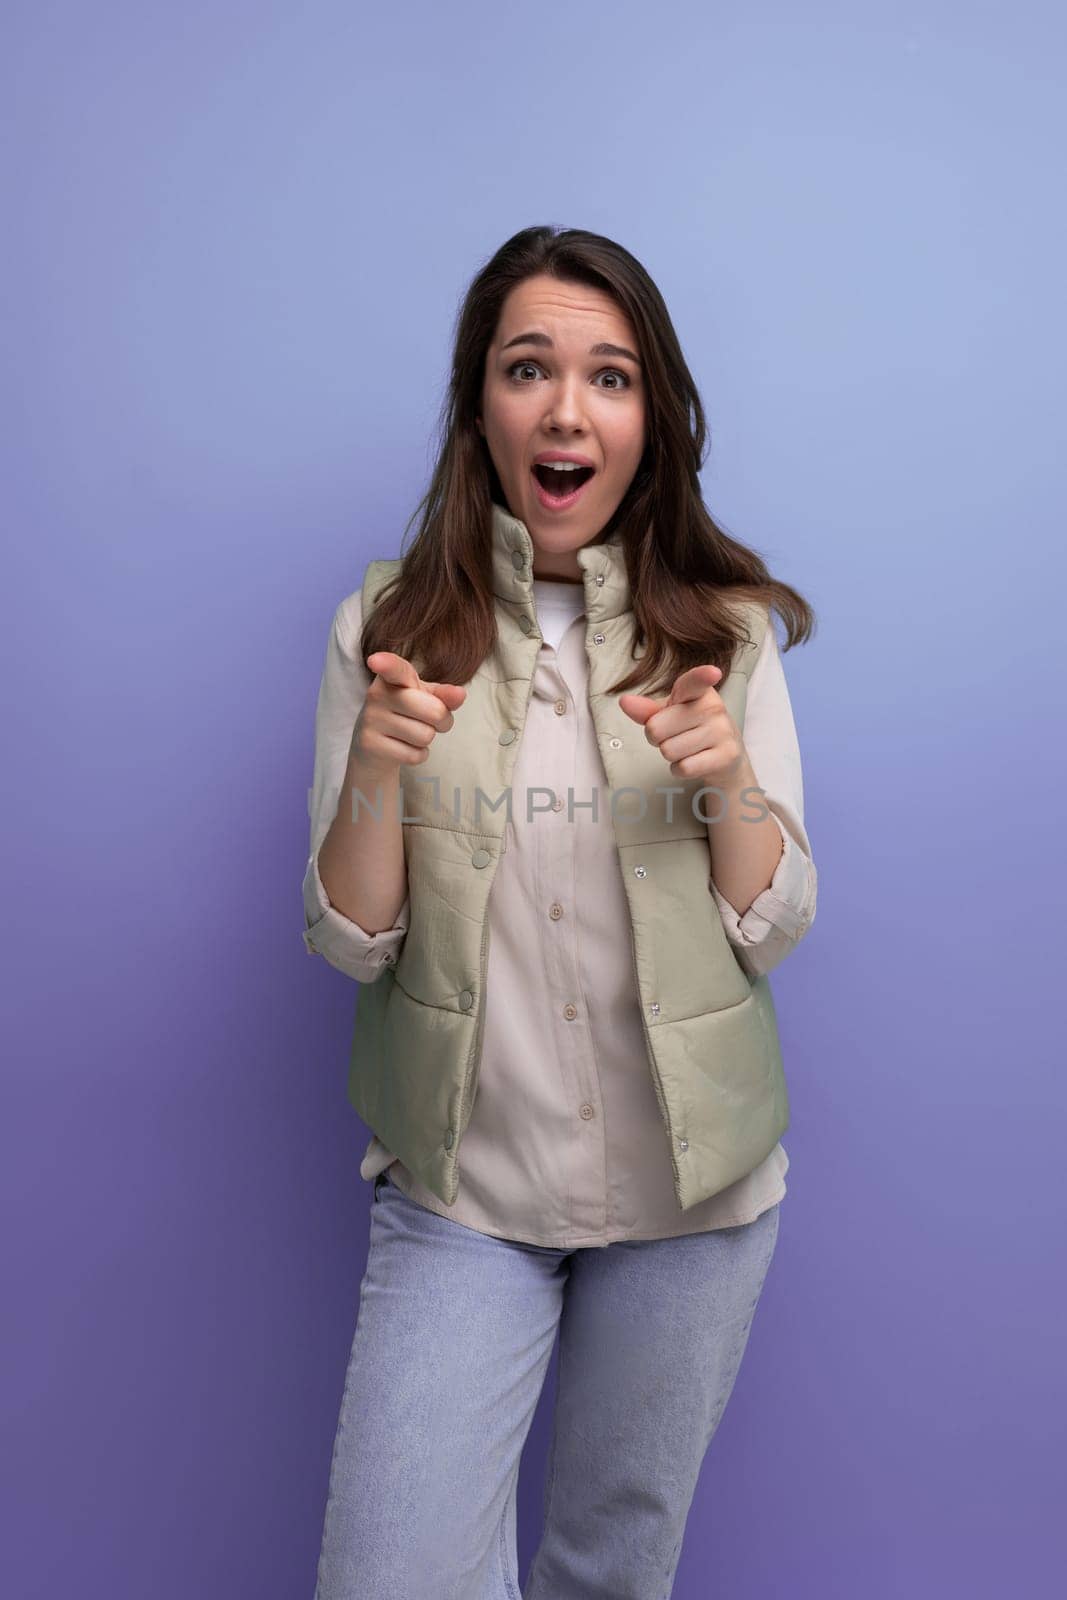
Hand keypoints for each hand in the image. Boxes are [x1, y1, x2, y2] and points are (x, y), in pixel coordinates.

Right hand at [352, 652, 466, 778]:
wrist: (375, 746)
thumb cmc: (406, 714)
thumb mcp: (426, 699)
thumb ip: (444, 695)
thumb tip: (460, 694)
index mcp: (392, 676)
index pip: (393, 669)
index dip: (386, 664)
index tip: (375, 660)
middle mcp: (377, 694)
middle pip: (435, 711)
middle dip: (443, 720)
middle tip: (431, 720)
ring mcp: (371, 720)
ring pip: (426, 735)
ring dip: (428, 738)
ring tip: (412, 733)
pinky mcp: (371, 745)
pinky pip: (415, 755)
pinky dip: (418, 754)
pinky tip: (403, 747)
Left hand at [619, 665, 746, 786]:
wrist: (726, 758)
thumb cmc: (692, 730)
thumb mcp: (670, 715)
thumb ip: (647, 710)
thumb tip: (625, 702)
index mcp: (699, 692)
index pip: (695, 682)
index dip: (702, 676)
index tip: (712, 673)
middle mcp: (714, 708)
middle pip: (656, 728)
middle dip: (657, 738)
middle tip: (676, 736)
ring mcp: (722, 732)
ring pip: (668, 750)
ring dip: (670, 755)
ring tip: (687, 749)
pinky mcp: (726, 756)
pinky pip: (683, 767)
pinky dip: (679, 769)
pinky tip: (693, 762)